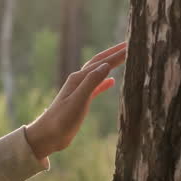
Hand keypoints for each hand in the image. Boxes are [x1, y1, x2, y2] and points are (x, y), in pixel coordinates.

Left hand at [24, 41, 126, 160]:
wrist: (48, 136)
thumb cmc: (61, 120)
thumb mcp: (78, 101)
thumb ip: (91, 83)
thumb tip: (106, 65)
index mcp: (78, 79)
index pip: (101, 62)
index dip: (117, 54)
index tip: (132, 45)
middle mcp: (79, 81)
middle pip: (99, 62)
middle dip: (114, 53)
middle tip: (130, 44)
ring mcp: (79, 90)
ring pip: (98, 72)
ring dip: (110, 64)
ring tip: (124, 58)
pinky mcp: (80, 101)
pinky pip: (95, 87)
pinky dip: (104, 82)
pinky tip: (112, 81)